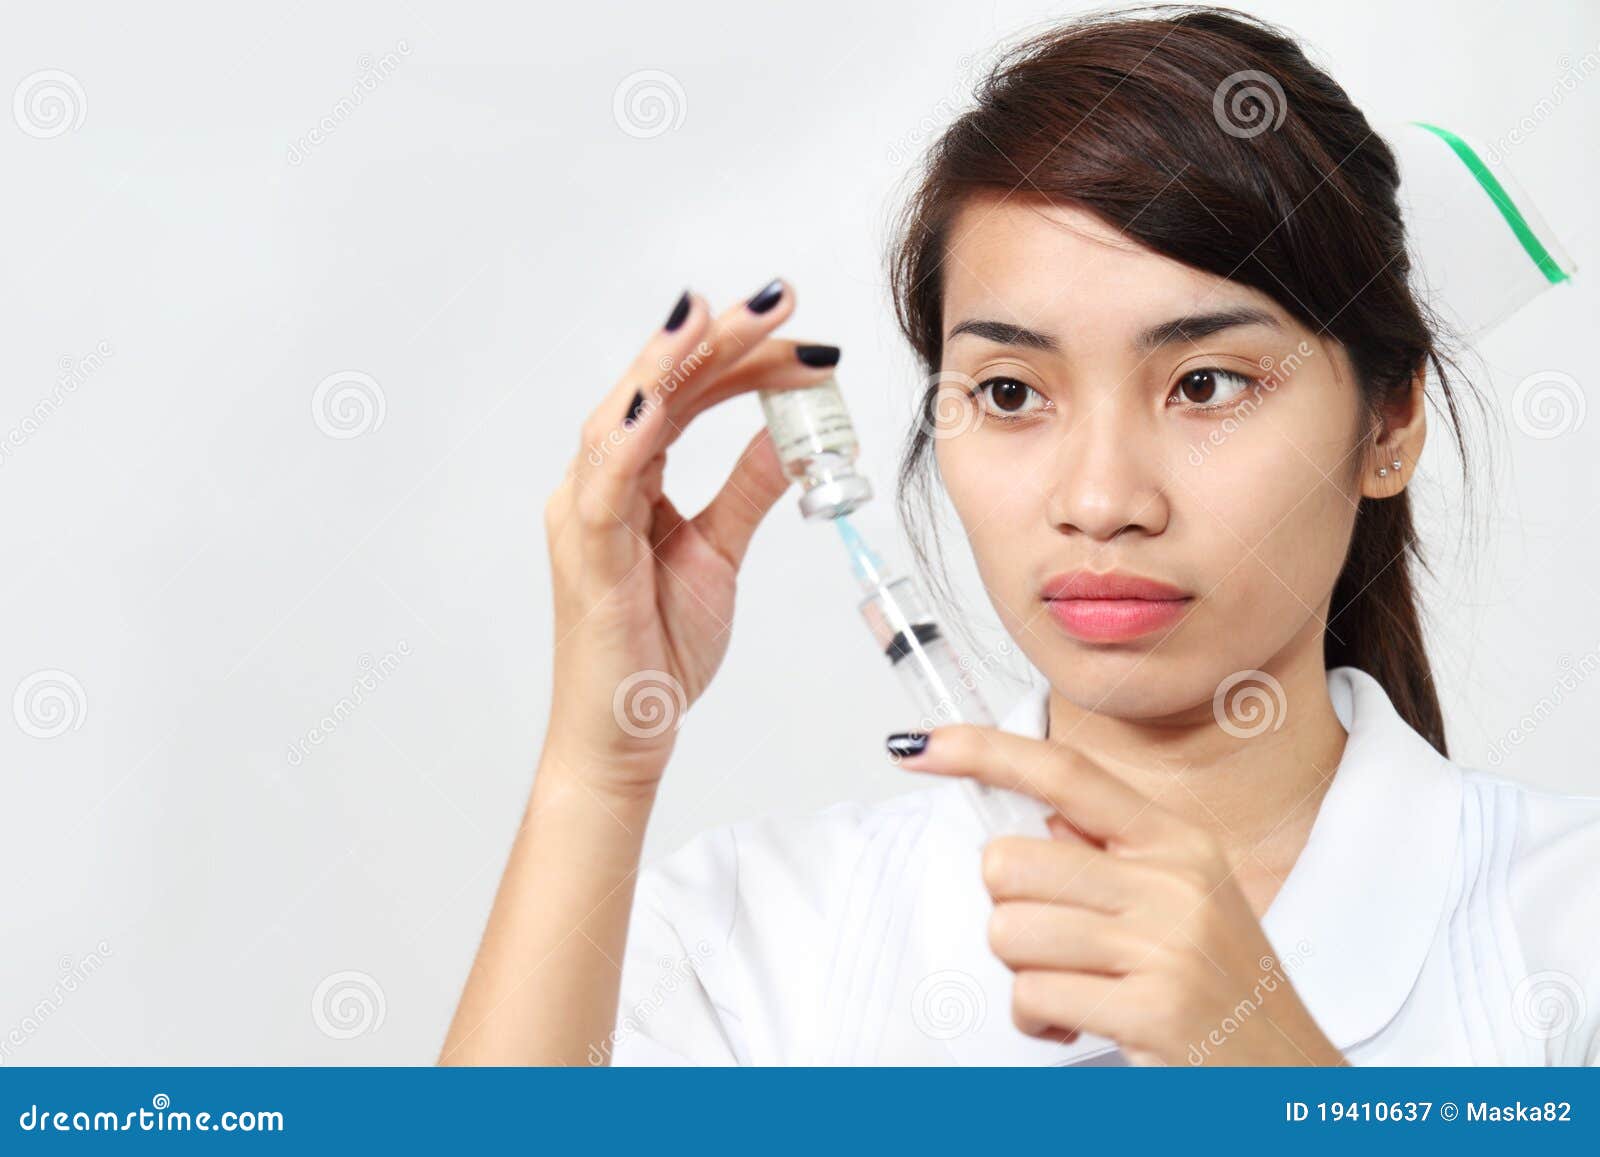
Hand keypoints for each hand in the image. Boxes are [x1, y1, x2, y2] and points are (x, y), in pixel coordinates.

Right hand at [543, 280, 836, 795]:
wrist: (623, 736)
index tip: (807, 341)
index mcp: (629, 479)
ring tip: (717, 314)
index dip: (743, 361)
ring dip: (671, 363)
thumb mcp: (717, 554)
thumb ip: (746, 492)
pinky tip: (654, 398)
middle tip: (779, 299)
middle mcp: (598, 483)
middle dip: (719, 339)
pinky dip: (626, 437)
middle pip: (659, 389)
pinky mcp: (584, 554)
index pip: (687, 396)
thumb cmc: (655, 649)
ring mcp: (584, 514)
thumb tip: (787, 438)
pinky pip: (602, 484)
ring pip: (625, 417)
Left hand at [890, 725, 1346, 1065]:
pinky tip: (1079, 1023)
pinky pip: (1033, 993)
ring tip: (1075, 989)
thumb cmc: (1213, 987)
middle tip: (1058, 947)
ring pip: (1010, 930)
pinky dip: (1038, 1019)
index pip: (1065, 770)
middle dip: (1010, 912)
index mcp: (1175, 839)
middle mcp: (1174, 879)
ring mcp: (1167, 942)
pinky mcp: (1153, 1007)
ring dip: (1024, 973)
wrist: (1285, 1079)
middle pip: (1010, 862)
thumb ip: (1105, 854)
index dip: (983, 751)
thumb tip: (1019, 815)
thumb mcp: (1177, 898)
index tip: (920, 745)